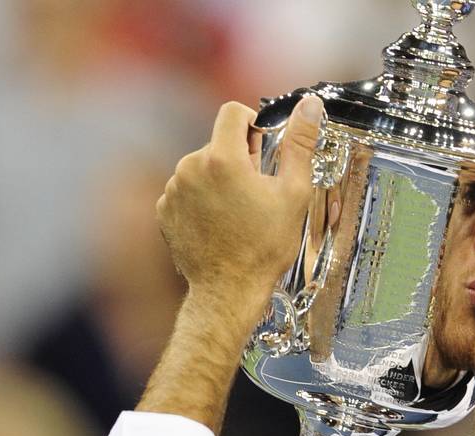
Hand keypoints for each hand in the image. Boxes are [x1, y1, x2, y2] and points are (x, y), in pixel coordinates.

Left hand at [136, 96, 324, 433]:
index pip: (233, 112)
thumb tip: (311, 104)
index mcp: (222, 157)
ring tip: (238, 215)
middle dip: (238, 159)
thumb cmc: (264, 247)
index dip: (252, 125)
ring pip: (201, 168)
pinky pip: (186, 191)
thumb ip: (300, 143)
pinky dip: (201, 201)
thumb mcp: (293, 193)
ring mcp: (173, 190)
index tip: (263, 152)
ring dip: (219, 181)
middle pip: (218, 144)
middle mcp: (190, 167)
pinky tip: (219, 225)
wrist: (228, 292)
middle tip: (257, 195)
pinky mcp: (164, 210)